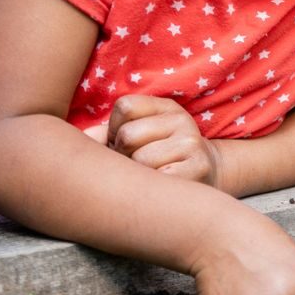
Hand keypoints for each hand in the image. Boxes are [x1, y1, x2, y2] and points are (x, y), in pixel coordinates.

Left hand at [105, 95, 223, 186]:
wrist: (210, 175)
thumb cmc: (162, 156)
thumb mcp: (144, 135)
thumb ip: (109, 134)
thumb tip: (85, 140)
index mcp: (167, 107)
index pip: (125, 106)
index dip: (114, 128)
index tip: (125, 143)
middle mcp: (182, 121)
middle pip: (127, 136)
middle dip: (123, 154)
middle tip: (135, 165)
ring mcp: (192, 144)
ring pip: (140, 161)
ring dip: (138, 175)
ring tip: (149, 176)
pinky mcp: (198, 169)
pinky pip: (157, 180)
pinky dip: (152, 189)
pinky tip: (161, 188)